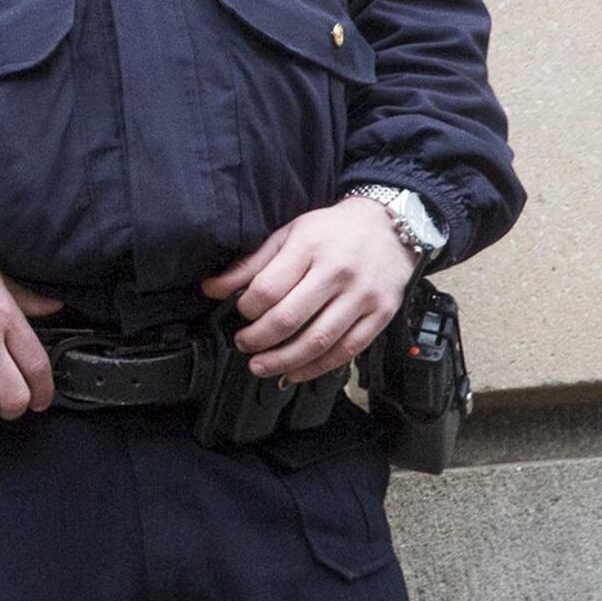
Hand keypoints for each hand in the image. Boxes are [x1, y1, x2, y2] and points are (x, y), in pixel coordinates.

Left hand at [206, 197, 413, 382]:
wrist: (389, 228)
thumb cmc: (333, 231)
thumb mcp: (288, 235)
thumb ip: (251, 265)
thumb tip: (211, 289)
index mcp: (309, 249)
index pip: (268, 289)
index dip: (246, 308)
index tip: (239, 312)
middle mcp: (338, 274)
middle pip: (290, 318)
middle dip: (259, 339)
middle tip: (243, 344)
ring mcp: (363, 297)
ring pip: (319, 341)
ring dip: (284, 361)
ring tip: (260, 366)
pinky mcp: (382, 315)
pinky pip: (348, 350)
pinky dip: (318, 367)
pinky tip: (296, 372)